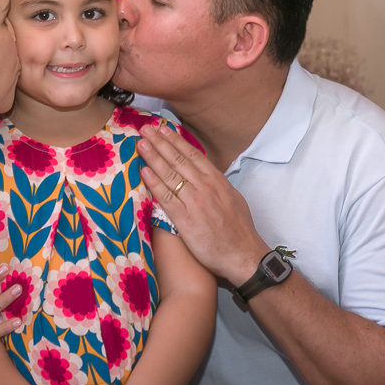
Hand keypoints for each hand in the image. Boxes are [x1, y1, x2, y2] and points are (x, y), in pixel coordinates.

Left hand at [138, 125, 268, 286]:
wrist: (243, 255)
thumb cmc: (239, 231)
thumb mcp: (233, 199)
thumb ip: (217, 185)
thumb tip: (205, 175)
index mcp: (218, 181)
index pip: (193, 155)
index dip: (176, 141)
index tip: (164, 129)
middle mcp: (205, 187)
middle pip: (178, 160)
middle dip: (160, 143)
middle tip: (146, 129)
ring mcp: (194, 202)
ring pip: (170, 175)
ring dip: (153, 157)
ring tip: (141, 144)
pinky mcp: (185, 220)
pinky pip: (166, 197)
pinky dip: (154, 183)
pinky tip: (143, 171)